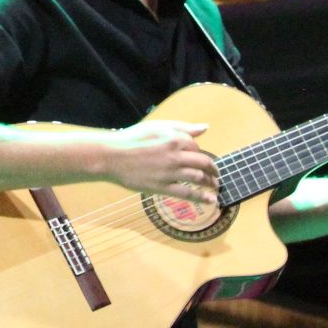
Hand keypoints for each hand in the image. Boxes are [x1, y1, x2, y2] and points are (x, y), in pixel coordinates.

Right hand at [102, 119, 218, 201]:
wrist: (111, 156)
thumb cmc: (132, 138)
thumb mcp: (157, 126)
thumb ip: (183, 127)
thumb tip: (205, 128)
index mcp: (174, 138)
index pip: (197, 148)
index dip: (201, 154)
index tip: (202, 160)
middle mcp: (175, 155)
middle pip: (204, 163)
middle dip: (213, 170)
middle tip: (216, 175)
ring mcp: (169, 172)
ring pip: (198, 178)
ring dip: (211, 183)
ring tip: (215, 187)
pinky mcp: (162, 187)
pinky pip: (187, 193)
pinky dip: (202, 197)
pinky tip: (210, 200)